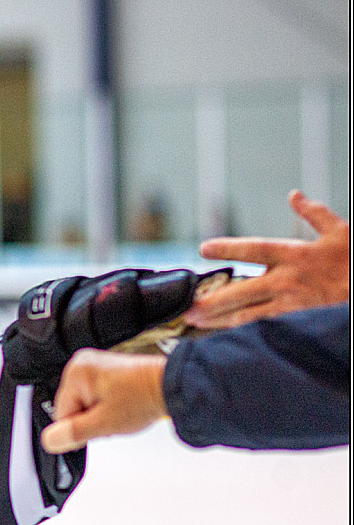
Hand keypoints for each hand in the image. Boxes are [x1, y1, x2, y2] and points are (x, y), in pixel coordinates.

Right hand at [40, 349, 167, 454]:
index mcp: (76, 372)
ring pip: (85, 404)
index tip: (100, 426)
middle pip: (72, 408)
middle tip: (113, 418)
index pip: (61, 414)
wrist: (172, 387)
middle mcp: (82, 364)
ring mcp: (95, 366)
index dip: (81, 427)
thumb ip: (73, 433)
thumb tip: (50, 440)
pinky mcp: (106, 371)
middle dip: (91, 419)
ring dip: (100, 414)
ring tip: (121, 411)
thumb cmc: (143, 398)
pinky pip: (95, 397)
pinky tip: (122, 406)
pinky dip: (107, 406)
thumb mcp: (104, 424)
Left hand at [182, 190, 348, 328]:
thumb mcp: (338, 231)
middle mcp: (287, 280)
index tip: (203, 248)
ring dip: (219, 318)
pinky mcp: (292, 315)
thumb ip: (313, 213)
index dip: (229, 249)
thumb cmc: (353, 258)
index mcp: (294, 254)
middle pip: (243, 291)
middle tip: (188, 306)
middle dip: (214, 300)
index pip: (255, 250)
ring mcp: (288, 301)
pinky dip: (238, 325)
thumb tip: (294, 195)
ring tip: (194, 320)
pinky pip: (260, 321)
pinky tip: (219, 329)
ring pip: (248, 313)